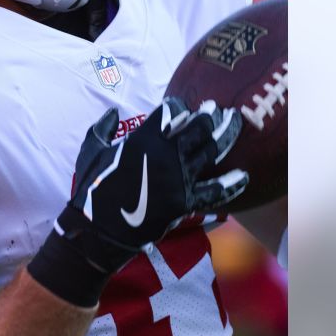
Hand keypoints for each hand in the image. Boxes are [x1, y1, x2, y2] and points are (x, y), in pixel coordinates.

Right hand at [27, 97, 246, 306]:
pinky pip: (214, 192)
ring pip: (211, 150)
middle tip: (216, 108)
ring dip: (225, 133)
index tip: (182, 106)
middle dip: (208, 114)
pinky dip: (231, 184)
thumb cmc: (92, 189)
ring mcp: (179, 179)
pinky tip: (244, 176)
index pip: (170, 112)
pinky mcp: (185, 202)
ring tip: (234, 120)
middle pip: (197, 127)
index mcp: (144, 140)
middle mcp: (166, 155)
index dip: (178, 106)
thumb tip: (112, 113)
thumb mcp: (90, 151)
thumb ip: (102, 128)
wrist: (98, 230)